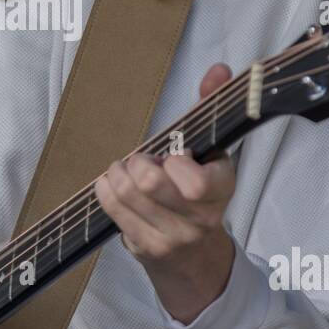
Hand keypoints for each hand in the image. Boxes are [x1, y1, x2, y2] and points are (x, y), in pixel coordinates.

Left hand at [93, 63, 237, 324]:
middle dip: (137, 162)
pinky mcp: (144, 248)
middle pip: (149, 182)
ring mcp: (171, 237)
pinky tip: (114, 185)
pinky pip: (111, 209)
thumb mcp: (212, 151)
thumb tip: (218, 69)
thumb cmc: (199, 192)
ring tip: (125, 170)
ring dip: (117, 172)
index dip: (175, 162)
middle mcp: (200, 218)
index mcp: (222, 188)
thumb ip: (212, 107)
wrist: (197, 259)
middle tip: (141, 160)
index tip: (173, 155)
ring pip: (125, 193)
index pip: (196, 181)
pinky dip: (105, 189)